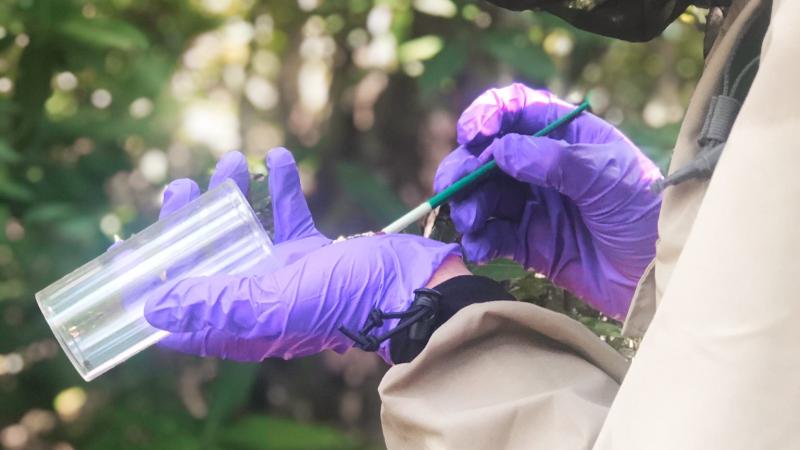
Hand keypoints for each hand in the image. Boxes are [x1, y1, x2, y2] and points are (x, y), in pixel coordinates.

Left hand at [146, 149, 459, 362]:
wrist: (415, 285)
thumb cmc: (349, 298)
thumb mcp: (276, 301)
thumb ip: (216, 304)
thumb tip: (152, 309)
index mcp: (243, 323)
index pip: (179, 311)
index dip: (148, 283)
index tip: (125, 249)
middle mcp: (258, 300)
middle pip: (206, 262)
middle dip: (188, 224)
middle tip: (182, 187)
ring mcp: (286, 274)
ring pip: (244, 233)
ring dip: (234, 196)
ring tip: (235, 160)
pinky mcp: (313, 251)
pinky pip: (287, 216)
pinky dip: (282, 187)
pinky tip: (280, 157)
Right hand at [434, 84, 661, 318]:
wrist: (660, 275)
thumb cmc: (645, 212)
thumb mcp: (606, 176)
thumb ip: (552, 161)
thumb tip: (499, 151)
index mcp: (566, 135)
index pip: (517, 110)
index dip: (489, 115)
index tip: (474, 134)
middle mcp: (543, 166)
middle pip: (488, 155)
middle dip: (465, 167)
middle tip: (454, 185)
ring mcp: (534, 205)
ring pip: (483, 195)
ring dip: (468, 204)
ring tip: (471, 221)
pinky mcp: (529, 243)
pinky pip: (492, 235)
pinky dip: (479, 239)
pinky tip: (480, 246)